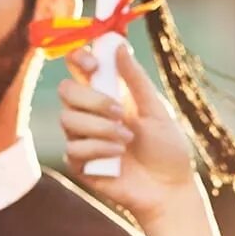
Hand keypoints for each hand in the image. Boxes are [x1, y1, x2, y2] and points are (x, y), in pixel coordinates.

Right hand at [59, 43, 197, 226]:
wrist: (169, 190)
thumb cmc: (167, 150)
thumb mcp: (157, 111)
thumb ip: (136, 81)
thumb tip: (120, 45)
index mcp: (107, 95)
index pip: (79, 67)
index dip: (78, 58)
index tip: (93, 63)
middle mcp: (91, 113)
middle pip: (66, 90)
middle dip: (92, 99)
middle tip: (119, 112)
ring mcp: (83, 138)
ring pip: (67, 119)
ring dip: (100, 128)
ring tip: (127, 140)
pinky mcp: (80, 164)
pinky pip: (74, 148)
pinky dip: (98, 149)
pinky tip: (118, 156)